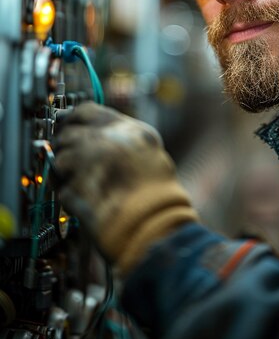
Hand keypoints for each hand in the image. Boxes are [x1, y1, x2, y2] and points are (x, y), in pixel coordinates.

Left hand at [54, 101, 197, 274]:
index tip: (66, 126)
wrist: (156, 228)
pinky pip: (60, 188)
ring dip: (65, 174)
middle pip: (67, 133)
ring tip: (85, 187)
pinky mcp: (75, 188)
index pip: (86, 110)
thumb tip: (88, 132)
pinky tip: (86, 202)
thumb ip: (119, 138)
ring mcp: (89, 163)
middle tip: (73, 163)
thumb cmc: (158, 197)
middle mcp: (108, 140)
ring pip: (59, 159)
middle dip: (65, 148)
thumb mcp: (148, 153)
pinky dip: (68, 196)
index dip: (72, 119)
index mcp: (129, 129)